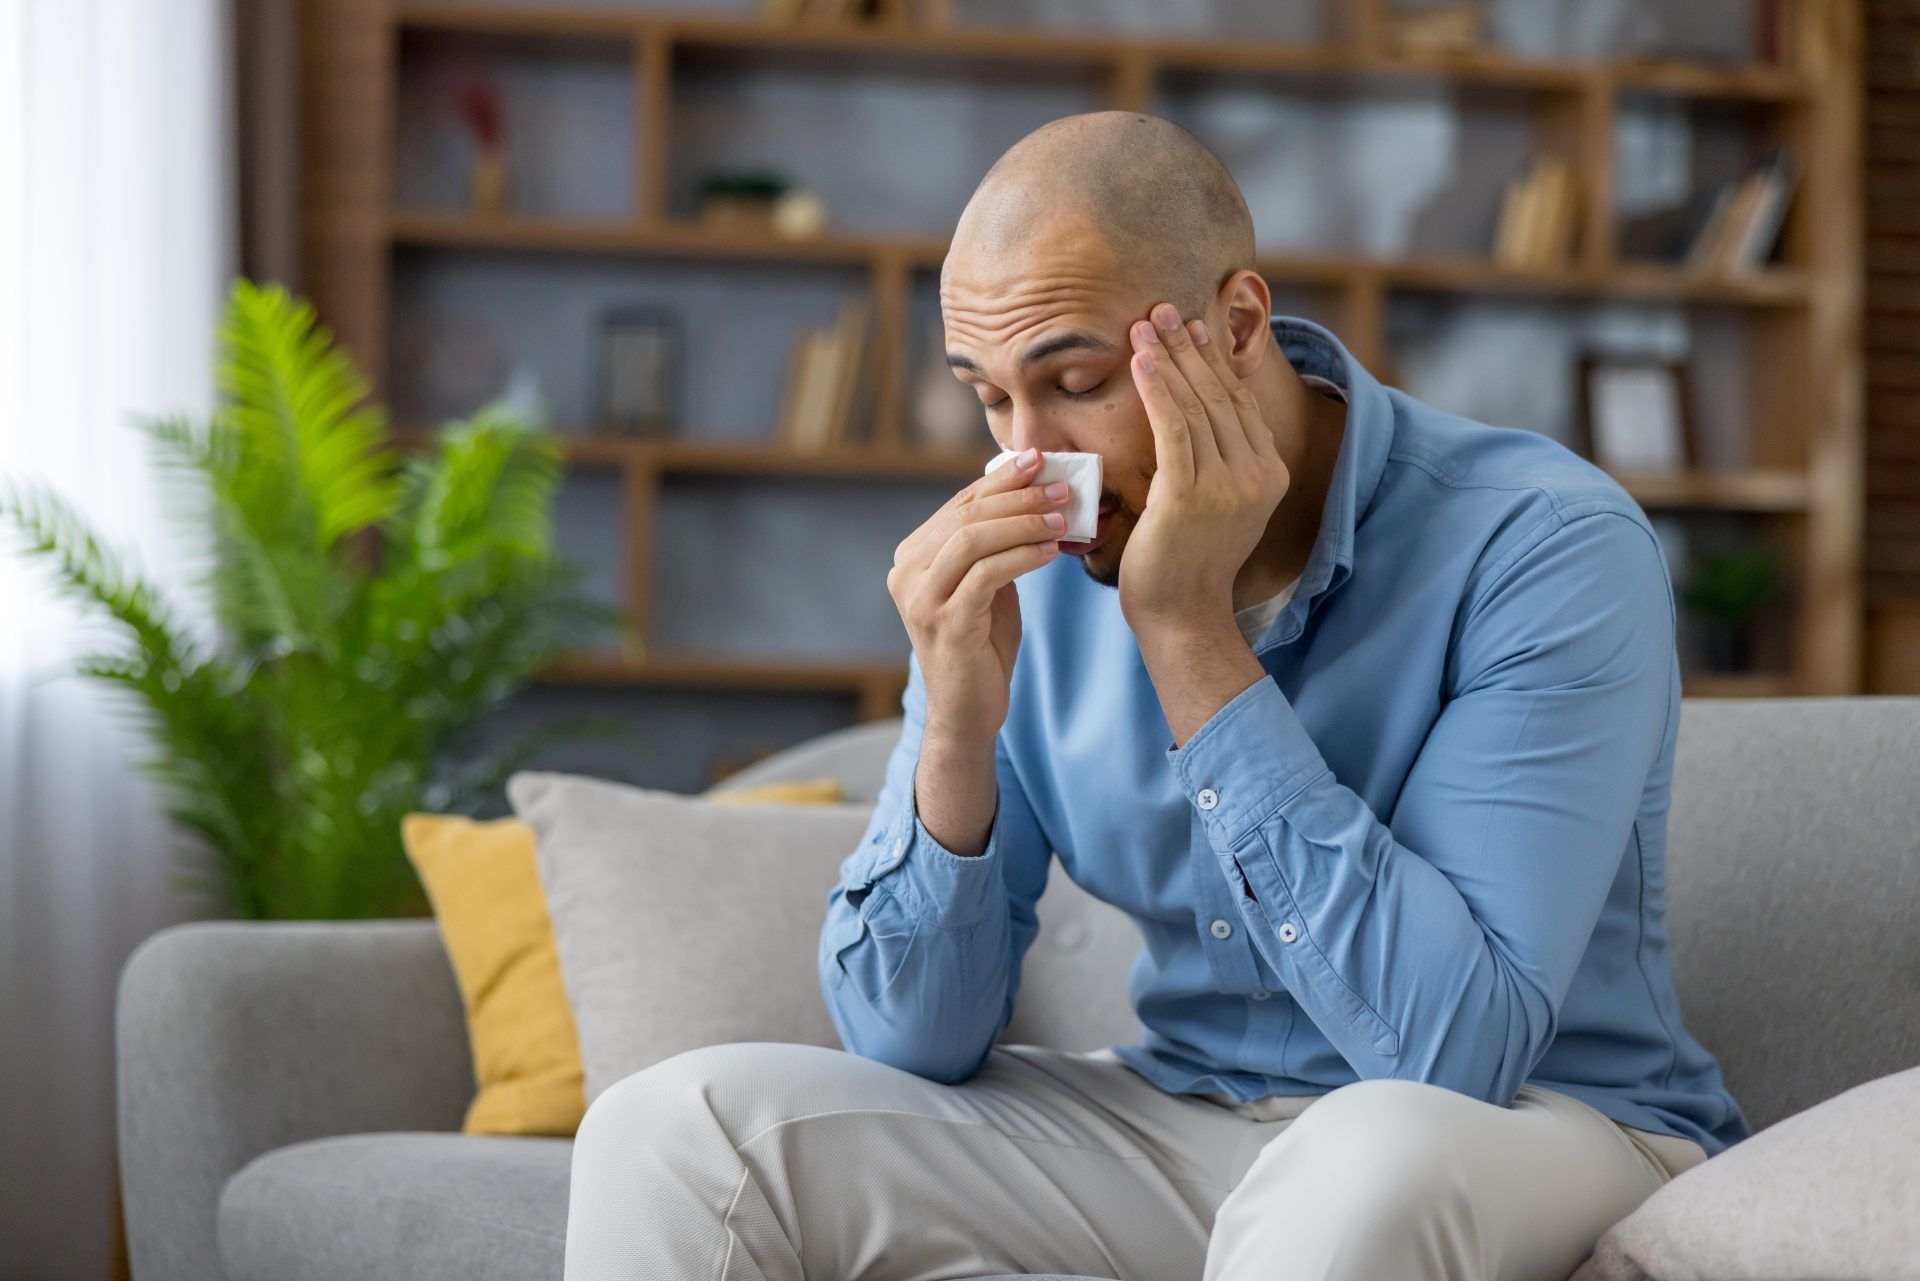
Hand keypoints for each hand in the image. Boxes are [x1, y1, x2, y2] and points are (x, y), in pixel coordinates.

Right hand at [887, 448, 1071, 745]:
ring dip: (1024, 523)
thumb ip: (994, 543)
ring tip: (1064, 520)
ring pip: (973, 539)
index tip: (1039, 459)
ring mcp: (921, 598)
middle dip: (1019, 496)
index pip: (960, 504)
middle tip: (1062, 488)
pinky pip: (988, 574)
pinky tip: (1052, 552)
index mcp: (912, 556)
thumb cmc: (982, 643)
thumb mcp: (986, 583)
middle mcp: (906, 572)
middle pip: (966, 515)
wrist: (968, 709)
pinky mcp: (945, 623)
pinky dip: (1023, 557)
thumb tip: (1033, 492)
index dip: (1001, 479)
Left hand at [1118, 302, 1290, 633]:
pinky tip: (1141, 359)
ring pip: (1197, 405)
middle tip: (1161, 307)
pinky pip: (1174, 428)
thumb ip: (1219, 460)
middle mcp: (1257, 474)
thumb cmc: (1186, 561)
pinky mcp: (1192, 495)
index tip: (1191, 325)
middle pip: (1220, 394)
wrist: (1181, 614)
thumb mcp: (1216, 503)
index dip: (1214, 359)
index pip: (1238, 401)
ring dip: (1169, 357)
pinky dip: (1158, 388)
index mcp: (1269, 472)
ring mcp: (1228, 485)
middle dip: (1189, 347)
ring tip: (1144, 323)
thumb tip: (1199, 414)